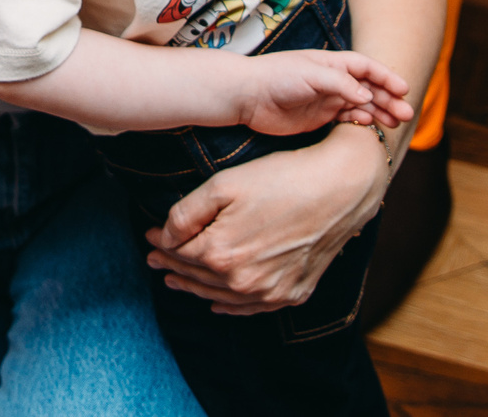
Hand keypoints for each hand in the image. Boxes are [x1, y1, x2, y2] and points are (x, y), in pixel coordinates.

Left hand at [146, 126, 389, 313]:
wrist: (340, 188)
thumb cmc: (280, 179)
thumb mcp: (222, 185)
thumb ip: (185, 214)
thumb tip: (163, 236)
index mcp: (221, 254)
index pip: (178, 254)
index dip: (159, 244)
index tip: (148, 236)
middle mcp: (243, 281)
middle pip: (197, 276)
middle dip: (172, 266)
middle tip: (153, 260)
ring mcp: (270, 292)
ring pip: (220, 296)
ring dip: (195, 288)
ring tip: (175, 281)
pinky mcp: (293, 294)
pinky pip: (252, 308)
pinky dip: (231, 306)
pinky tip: (218, 304)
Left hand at [236, 50, 410, 136]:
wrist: (247, 96)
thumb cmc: (277, 77)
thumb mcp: (311, 75)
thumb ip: (341, 84)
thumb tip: (368, 97)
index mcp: (331, 63)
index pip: (366, 67)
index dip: (386, 77)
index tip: (404, 89)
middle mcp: (331, 80)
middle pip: (368, 88)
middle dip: (388, 99)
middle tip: (407, 114)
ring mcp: (326, 98)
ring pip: (361, 105)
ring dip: (379, 112)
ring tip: (396, 123)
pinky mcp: (318, 116)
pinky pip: (345, 118)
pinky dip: (359, 121)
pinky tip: (369, 126)